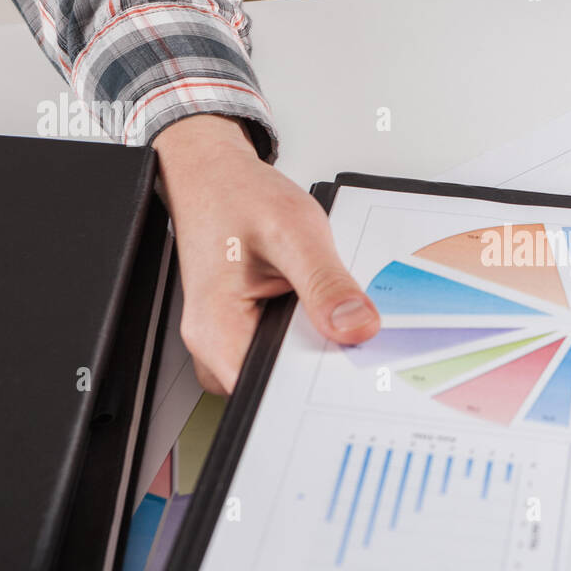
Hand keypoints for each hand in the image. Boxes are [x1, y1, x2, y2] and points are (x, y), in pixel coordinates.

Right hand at [152, 114, 379, 393]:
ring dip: (315, 346)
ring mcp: (229, 339)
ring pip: (285, 368)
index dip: (316, 386)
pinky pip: (283, 348)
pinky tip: (317, 304)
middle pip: (281, 386)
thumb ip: (326, 283)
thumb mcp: (294, 231)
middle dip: (322, 364)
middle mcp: (216, 343)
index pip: (273, 393)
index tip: (354, 366)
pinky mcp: (245, 329)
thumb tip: (358, 328)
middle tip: (353, 329)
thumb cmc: (236, 196)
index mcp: (217, 330)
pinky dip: (307, 331)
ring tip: (329, 306)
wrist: (213, 176)